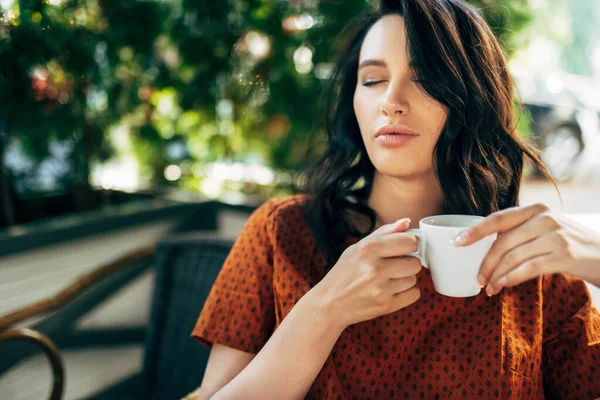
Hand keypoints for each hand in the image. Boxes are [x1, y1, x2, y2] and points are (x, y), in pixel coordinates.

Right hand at [313, 218, 421, 327]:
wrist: (329, 303)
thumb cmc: (343, 273)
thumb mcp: (357, 247)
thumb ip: (384, 233)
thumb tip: (407, 222)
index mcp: (368, 249)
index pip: (409, 241)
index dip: (410, 244)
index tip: (404, 248)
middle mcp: (375, 268)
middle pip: (415, 262)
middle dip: (407, 263)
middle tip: (394, 266)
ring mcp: (381, 289)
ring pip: (414, 279)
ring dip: (405, 279)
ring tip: (388, 279)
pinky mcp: (386, 306)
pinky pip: (414, 294)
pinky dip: (406, 293)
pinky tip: (391, 290)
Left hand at [453, 203, 599, 295]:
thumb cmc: (568, 243)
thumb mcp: (545, 228)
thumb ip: (520, 231)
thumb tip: (483, 244)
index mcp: (535, 209)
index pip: (497, 218)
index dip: (475, 231)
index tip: (457, 243)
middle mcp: (545, 218)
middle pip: (502, 242)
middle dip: (485, 263)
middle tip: (478, 279)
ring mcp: (556, 236)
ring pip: (513, 257)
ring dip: (496, 275)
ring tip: (489, 288)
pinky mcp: (565, 256)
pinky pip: (528, 268)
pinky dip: (511, 279)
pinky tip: (503, 286)